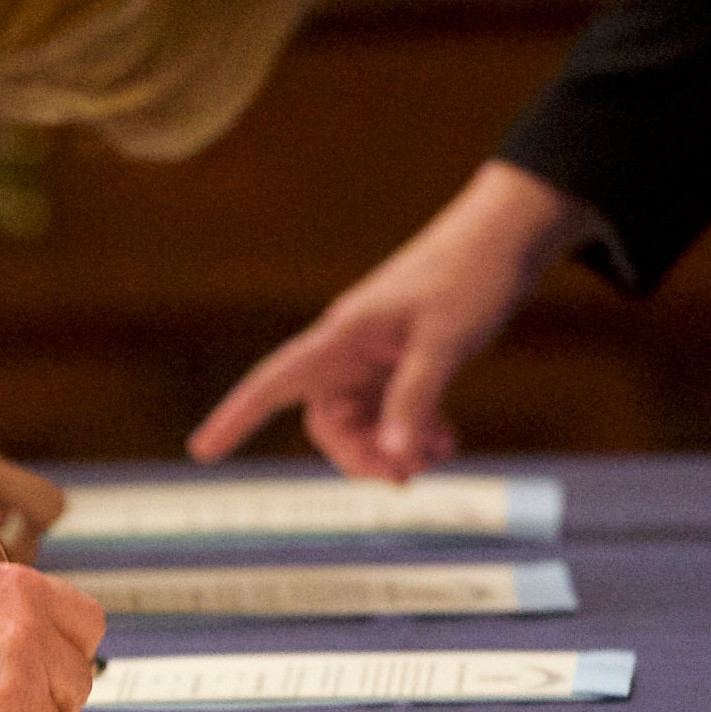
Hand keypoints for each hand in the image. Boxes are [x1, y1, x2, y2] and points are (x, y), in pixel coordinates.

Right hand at [190, 161, 585, 477]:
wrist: (509, 235)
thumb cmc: (472, 275)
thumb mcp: (445, 342)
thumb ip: (415, 401)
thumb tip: (392, 461)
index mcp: (341, 336)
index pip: (272, 382)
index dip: (235, 417)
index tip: (201, 451)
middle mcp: (348, 350)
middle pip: (327, 423)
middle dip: (362, 456)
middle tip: (407, 475)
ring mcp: (375, 358)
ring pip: (363, 424)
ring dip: (393, 448)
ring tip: (440, 452)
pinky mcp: (402, 362)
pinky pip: (392, 413)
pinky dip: (413, 433)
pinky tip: (446, 440)